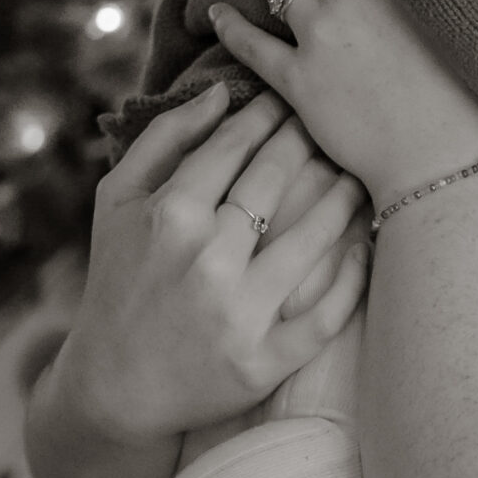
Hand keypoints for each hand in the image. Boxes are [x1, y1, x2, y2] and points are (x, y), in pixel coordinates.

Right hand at [48, 85, 368, 446]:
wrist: (112, 386)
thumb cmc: (117, 279)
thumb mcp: (116, 201)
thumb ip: (164, 140)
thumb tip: (221, 91)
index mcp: (169, 216)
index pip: (235, 146)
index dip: (268, 115)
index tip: (289, 99)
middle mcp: (206, 260)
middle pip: (277, 180)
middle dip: (308, 142)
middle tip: (331, 123)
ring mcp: (239, 314)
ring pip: (314, 237)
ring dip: (344, 197)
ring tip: (358, 175)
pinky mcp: (263, 362)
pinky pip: (326, 313)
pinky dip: (353, 276)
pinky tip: (365, 246)